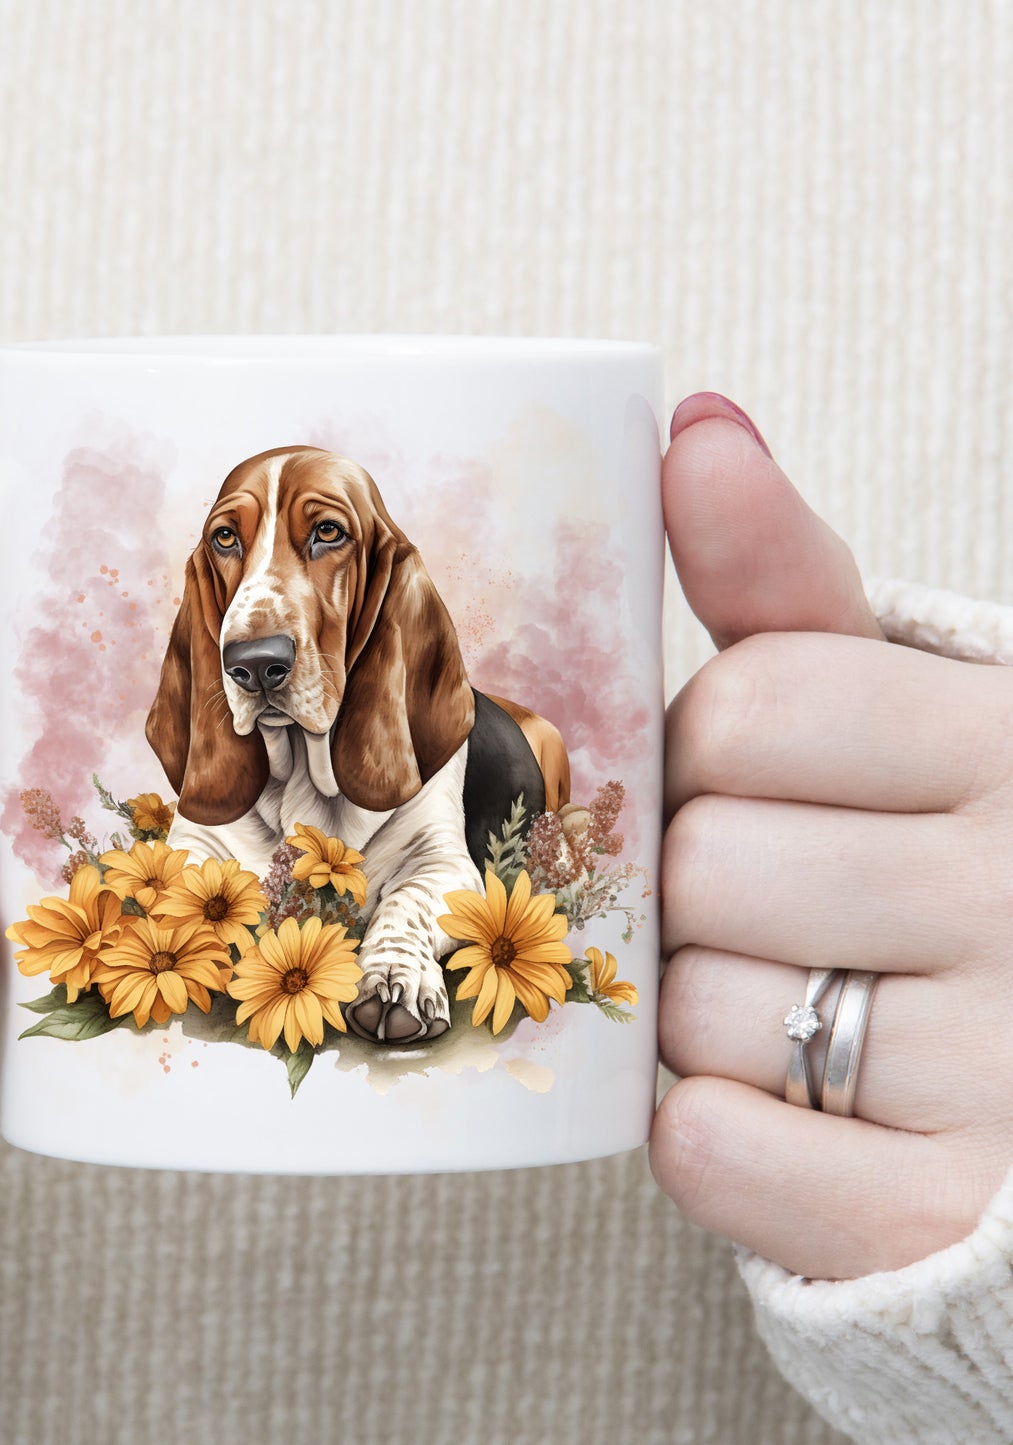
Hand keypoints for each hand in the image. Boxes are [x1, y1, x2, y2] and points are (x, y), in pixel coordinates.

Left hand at [650, 392, 1012, 1280]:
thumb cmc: (941, 852)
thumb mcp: (896, 699)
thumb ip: (786, 579)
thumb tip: (694, 425)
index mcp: (1008, 742)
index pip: (753, 705)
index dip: (710, 748)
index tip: (754, 774)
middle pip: (704, 861)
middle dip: (698, 881)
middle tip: (772, 901)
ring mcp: (1002, 1070)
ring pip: (698, 1010)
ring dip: (703, 1008)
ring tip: (795, 1000)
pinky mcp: (936, 1214)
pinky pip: (713, 1150)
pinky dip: (709, 1132)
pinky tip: (775, 1103)